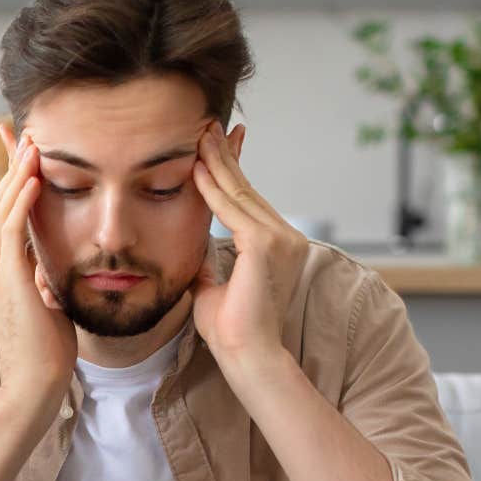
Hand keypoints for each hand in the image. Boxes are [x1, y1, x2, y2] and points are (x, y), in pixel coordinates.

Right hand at [0, 122, 77, 406]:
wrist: (34, 384)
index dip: (11, 182)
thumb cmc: (46, 352)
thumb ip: (39, 278)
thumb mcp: (43, 303)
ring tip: (32, 142)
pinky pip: (12, 226)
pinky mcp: (5, 276)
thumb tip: (46, 266)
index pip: (1, 215)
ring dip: (18, 172)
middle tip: (26, 133)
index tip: (23, 154)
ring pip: (1, 208)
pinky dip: (22, 197)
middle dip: (12, 166)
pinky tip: (35, 175)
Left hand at [190, 120, 306, 369]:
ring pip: (240, 192)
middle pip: (246, 189)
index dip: (232, 170)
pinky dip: (211, 188)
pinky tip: (195, 168)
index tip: (217, 146)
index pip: (250, 199)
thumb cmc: (231, 330)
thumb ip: (210, 264)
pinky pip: (231, 208)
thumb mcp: (215, 286)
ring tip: (198, 135)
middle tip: (206, 126)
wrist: (247, 354)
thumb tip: (196, 251)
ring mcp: (280, 238)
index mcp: (278, 244)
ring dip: (216, 162)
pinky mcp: (266, 243)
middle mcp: (286, 236)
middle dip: (224, 156)